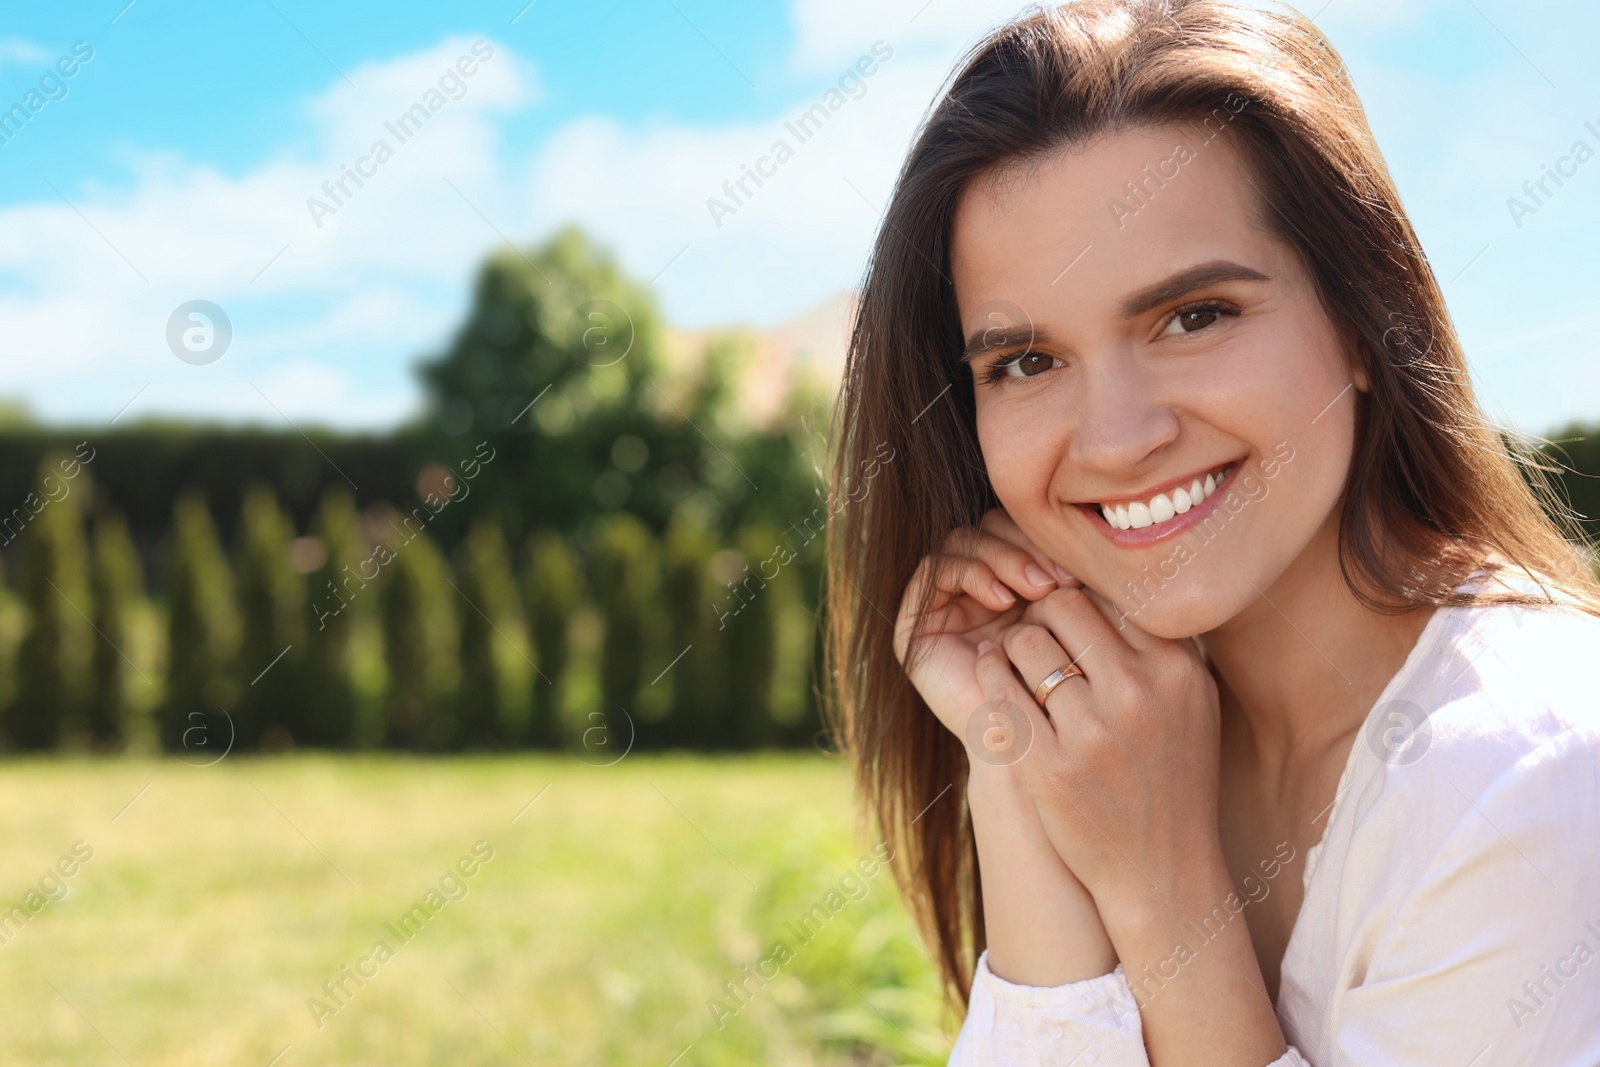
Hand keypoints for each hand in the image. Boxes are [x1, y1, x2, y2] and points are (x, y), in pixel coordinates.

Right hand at [893, 508, 1074, 753]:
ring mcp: (941, 605)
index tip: (1083, 572)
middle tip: (1060, 579)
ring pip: (965, 541)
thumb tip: (1096, 530)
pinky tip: (1002, 598)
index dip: (1047, 539)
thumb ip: (1074, 579)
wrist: (1028, 754)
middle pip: (990, 527)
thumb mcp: (1074, 624)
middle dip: (1027, 545)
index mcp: (1010, 584)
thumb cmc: (1063, 694)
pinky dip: (971, 573)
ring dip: (1004, 558)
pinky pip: (935, 569)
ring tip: (1038, 589)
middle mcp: (973, 589)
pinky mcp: (913, 624)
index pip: (1020, 529)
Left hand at [971, 583, 1224, 926]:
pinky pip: (999, 692)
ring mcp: (1091, 731)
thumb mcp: (1189, 704)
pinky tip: (993, 679)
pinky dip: (989, 677)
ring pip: (1024, 644)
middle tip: (1036, 637)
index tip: (1069, 621)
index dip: (1078, 600)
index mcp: (1175, 669)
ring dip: (1011, 647)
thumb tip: (1112, 581)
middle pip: (1060, 608)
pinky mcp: (1048, 765)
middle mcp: (1137, 693)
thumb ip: (1157, 645)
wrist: (1162, 870)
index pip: (1107, 594)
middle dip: (1040, 616)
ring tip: (1014, 662)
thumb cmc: (1171, 778)